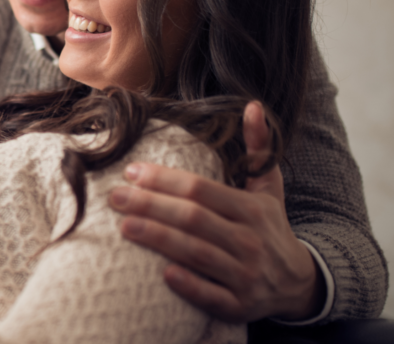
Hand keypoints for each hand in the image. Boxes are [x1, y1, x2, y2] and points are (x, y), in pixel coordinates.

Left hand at [108, 101, 324, 321]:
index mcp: (252, 210)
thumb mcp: (268, 188)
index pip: (201, 190)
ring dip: (159, 240)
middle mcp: (250, 241)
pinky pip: (212, 297)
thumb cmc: (269, 227)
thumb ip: (258, 148)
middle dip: (151, 206)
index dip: (165, 180)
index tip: (132, 171)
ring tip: (123, 226)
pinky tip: (162, 274)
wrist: (298, 283)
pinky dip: (189, 285)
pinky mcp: (240, 306)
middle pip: (193, 219)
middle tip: (115, 197)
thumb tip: (252, 106)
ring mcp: (246, 276)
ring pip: (197, 254)